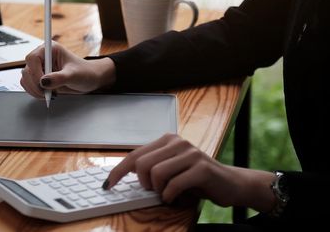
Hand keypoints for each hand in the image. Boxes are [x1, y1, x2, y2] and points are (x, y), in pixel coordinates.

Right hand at [20, 42, 115, 97]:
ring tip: (49, 94)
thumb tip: (44, 82)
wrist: (89, 79)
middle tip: (47, 92)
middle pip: (27, 70)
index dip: (35, 72)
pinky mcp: (39, 78)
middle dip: (35, 84)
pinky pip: (29, 86)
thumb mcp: (74, 75)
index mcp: (50, 49)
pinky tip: (47, 94)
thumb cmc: (85, 72)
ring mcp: (39, 68)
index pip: (33, 58)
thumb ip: (59, 78)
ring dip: (34, 90)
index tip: (43, 83)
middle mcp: (42, 57)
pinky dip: (35, 93)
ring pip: (25, 79)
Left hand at [104, 133, 276, 210]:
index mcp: (167, 140)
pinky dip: (170, 196)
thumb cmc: (196, 178)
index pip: (134, 155)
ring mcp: (190, 153)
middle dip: (144, 184)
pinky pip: (174, 185)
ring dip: (159, 191)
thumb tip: (123, 176)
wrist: (231, 183)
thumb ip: (152, 167)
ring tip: (169, 193)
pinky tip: (177, 198)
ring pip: (156, 174)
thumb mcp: (172, 169)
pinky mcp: (201, 168)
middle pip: (142, 165)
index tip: (107, 184)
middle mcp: (177, 142)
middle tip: (156, 191)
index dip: (118, 171)